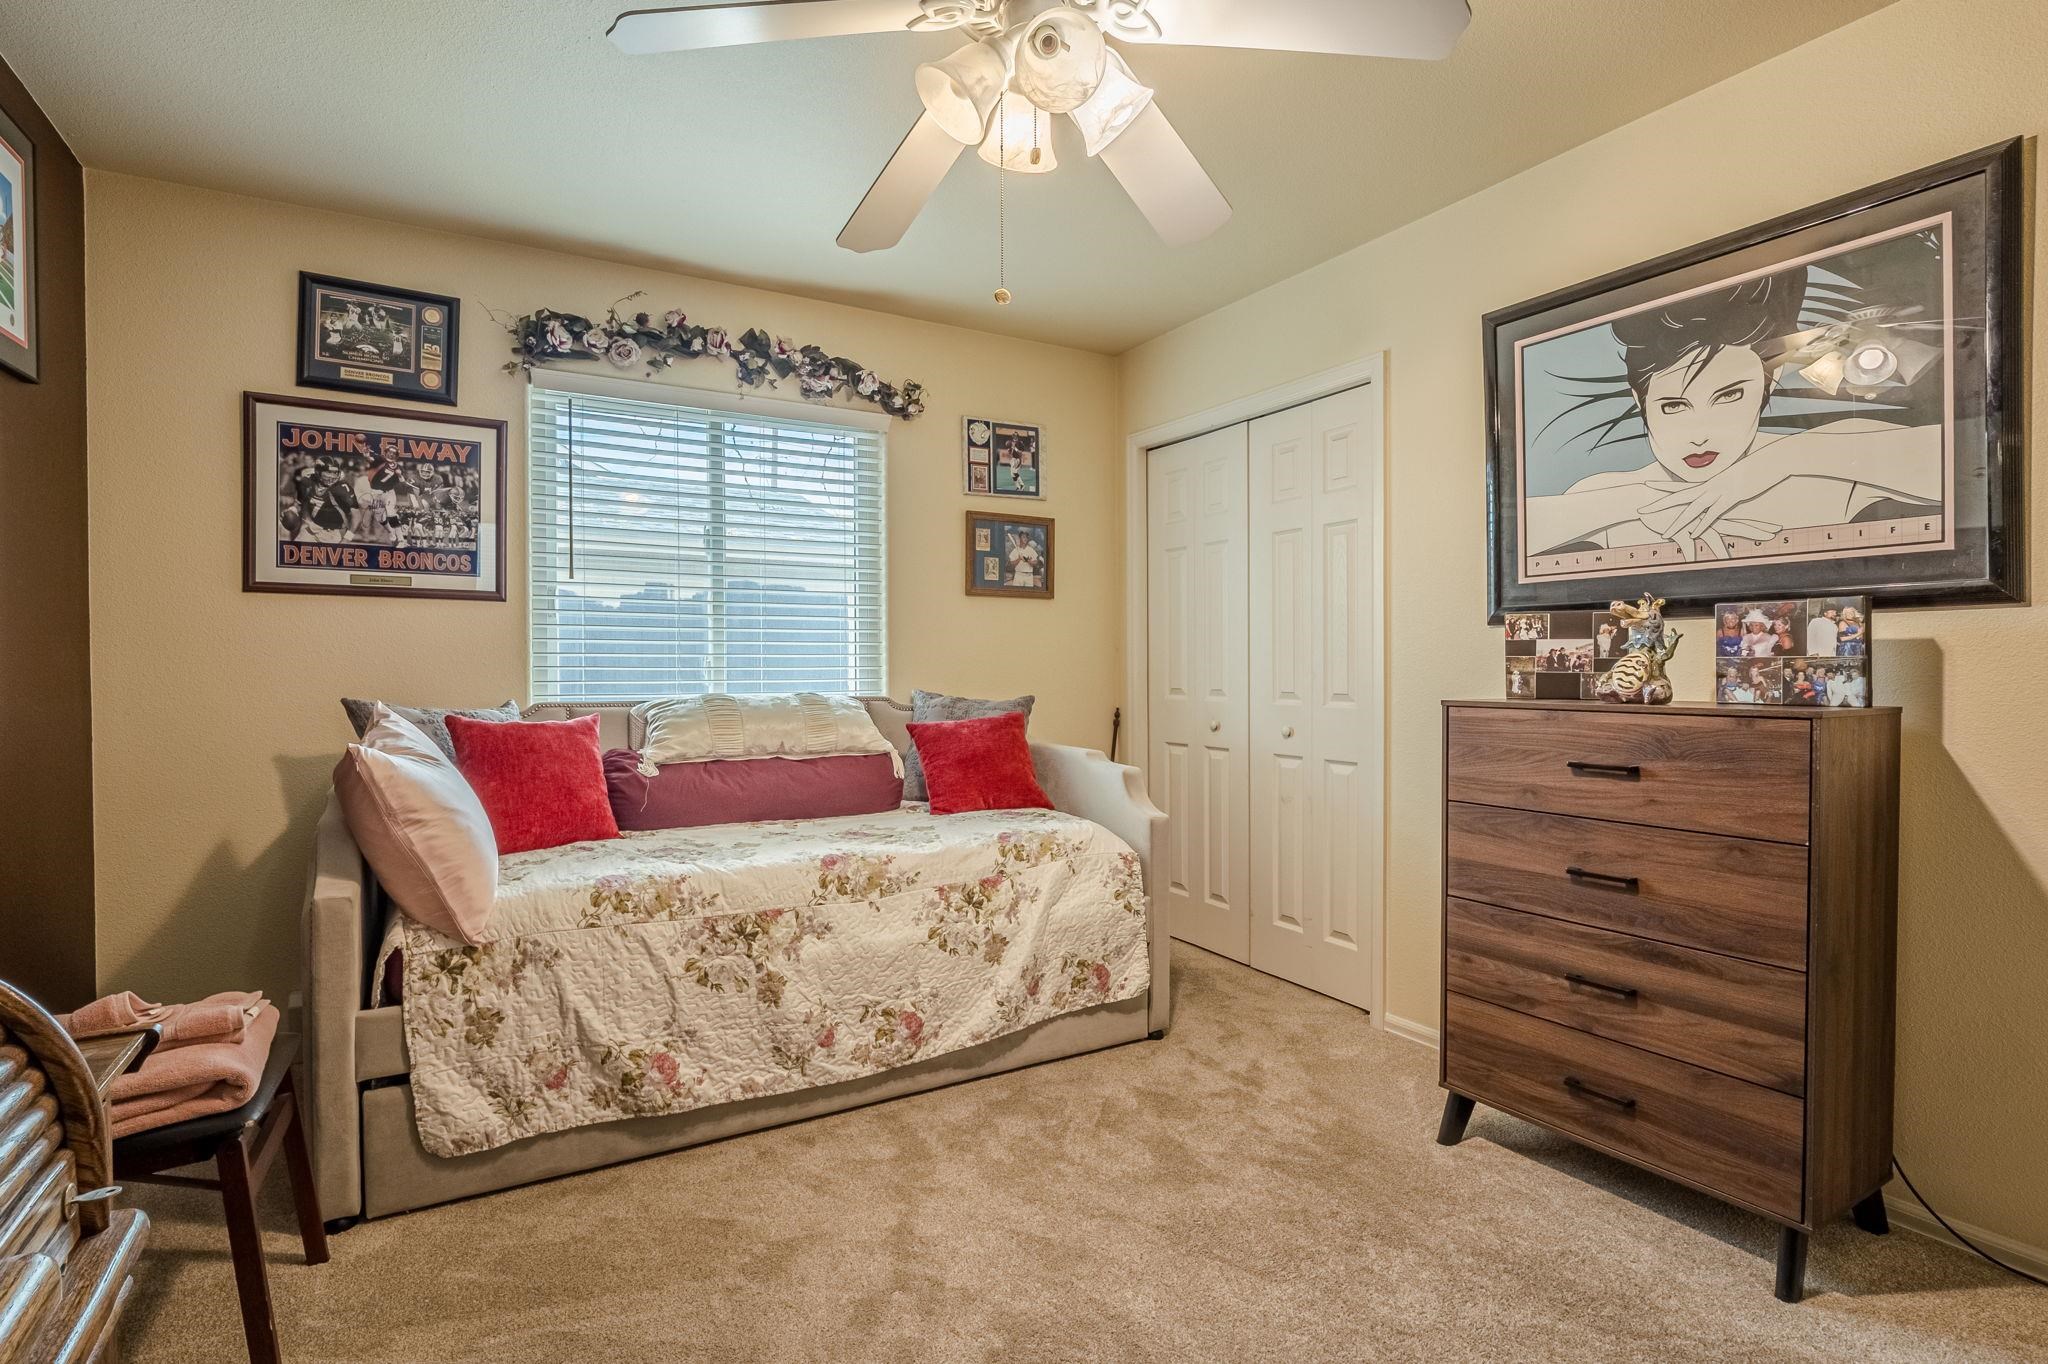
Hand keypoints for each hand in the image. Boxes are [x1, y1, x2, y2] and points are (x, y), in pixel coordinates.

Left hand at [1638, 455, 1789, 544]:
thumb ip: (1720, 483)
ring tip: (1665, 534)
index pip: (1680, 484)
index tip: (1646, 484)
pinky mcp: (1731, 498)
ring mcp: (1718, 492)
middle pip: (1678, 497)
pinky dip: (1704, 524)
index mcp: (1707, 481)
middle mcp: (1708, 486)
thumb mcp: (1731, 475)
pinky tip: (1694, 533)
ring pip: (1693, 509)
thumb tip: (1714, 488)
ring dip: (1678, 523)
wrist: (1770, 460)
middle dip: (1659, 505)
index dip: (1662, 485)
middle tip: (1641, 511)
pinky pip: (1714, 514)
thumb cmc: (1753, 468)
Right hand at [1638, 502, 1780, 561]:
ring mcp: (1695, 524)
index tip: (1774, 529)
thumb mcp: (1690, 522)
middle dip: (1755, 530)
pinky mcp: (1679, 528)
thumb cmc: (1670, 510)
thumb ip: (1701, 529)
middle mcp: (1708, 519)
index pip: (1740, 522)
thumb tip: (1710, 540)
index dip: (1757, 526)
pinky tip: (1694, 562)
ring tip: (1733, 559)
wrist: (1649, 503)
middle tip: (1773, 533)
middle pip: (1735, 526)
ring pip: (1713, 537)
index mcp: (1713, 517)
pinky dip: (1691, 552)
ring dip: (1723, 549)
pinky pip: (1687, 542)